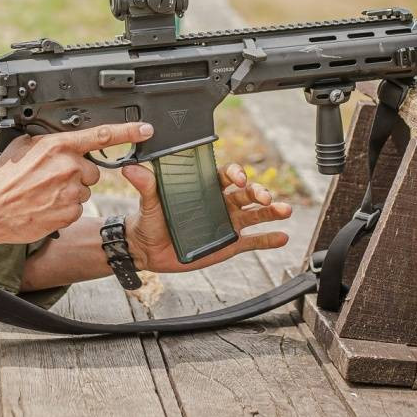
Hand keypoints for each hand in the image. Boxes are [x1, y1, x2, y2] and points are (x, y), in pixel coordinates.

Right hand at [0, 122, 153, 244]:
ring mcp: (69, 192)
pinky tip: (45, 207)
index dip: (128, 132)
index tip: (146, 130)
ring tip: (43, 194)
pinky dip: (64, 209)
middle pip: (91, 170)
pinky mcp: (68, 214)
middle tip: (50, 178)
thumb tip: (63, 140)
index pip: (101, 135)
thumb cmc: (1, 179)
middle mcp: (68, 167)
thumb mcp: (23, 147)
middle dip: (77, 173)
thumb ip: (49, 141)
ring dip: (70, 192)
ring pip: (84, 190)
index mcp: (58, 146)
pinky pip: (76, 208)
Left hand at [120, 161, 291, 272]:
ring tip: (285, 210)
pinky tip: (283, 237)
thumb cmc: (150, 219)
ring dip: (271, 211)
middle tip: (266, 196)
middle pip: (245, 193)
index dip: (235, 174)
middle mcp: (220, 202)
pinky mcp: (230, 244)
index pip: (225, 176)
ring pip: (254, 214)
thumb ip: (147, 185)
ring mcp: (227, 223)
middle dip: (258, 192)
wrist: (147, 248)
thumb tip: (131, 168)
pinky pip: (253, 241)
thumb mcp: (150, 202)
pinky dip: (268, 239)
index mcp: (204, 187)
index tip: (239, 178)